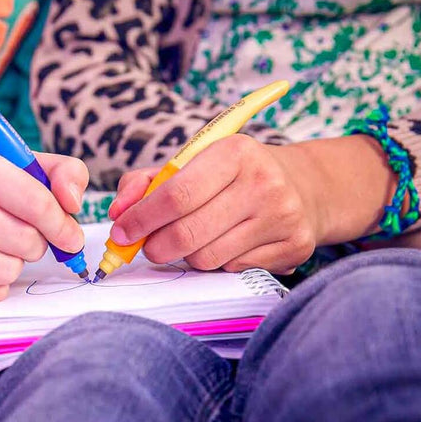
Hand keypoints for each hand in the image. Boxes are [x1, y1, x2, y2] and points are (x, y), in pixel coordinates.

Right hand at [0, 149, 87, 304]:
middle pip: (23, 239)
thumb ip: (63, 172)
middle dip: (36, 244)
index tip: (70, 236)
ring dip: (14, 264)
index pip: (34, 201)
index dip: (61, 224)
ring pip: (7, 270)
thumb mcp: (20, 169)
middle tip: (23, 238)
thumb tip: (72, 201)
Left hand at [108, 134, 318, 274]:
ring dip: (186, 255)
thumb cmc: (231, 175)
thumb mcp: (190, 164)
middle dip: (155, 246)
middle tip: (147, 246)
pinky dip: (216, 263)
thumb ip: (145, 183)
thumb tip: (118, 212)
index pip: (176, 194)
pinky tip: (225, 243)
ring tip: (192, 238)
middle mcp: (263, 182)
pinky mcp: (294, 247)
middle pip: (188, 233)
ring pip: (206, 258)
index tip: (121, 233)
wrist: (301, 185)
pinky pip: (231, 270)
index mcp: (234, 152)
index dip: (141, 219)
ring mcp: (282, 216)